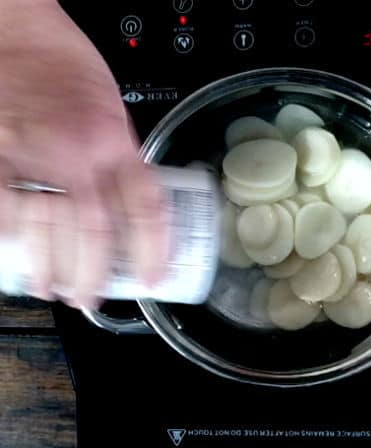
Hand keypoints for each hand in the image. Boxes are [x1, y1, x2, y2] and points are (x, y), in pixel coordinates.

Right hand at [0, 0, 168, 307]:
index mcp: (116, 142)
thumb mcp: (112, 112)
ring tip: (53, 289)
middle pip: (93, 233)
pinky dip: (9, 237)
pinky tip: (14, 255)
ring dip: (48, 269)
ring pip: (45, 230)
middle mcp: (76, 154)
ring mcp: (29, 156)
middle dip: (93, 276)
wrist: (16, 26)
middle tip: (91, 298)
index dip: (154, 251)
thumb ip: (119, 159)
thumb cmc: (63, 64)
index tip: (153, 278)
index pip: (147, 210)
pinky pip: (2, 208)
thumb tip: (126, 204)